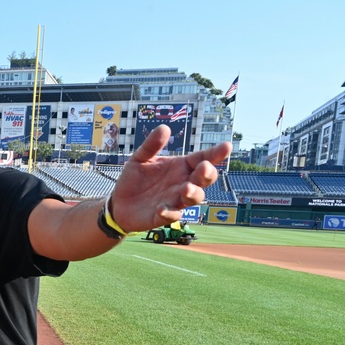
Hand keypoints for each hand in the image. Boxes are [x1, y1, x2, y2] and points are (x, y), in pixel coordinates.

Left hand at [110, 125, 230, 231]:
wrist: (118, 203)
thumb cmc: (134, 179)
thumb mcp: (140, 159)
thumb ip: (151, 145)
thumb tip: (164, 128)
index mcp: (180, 167)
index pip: (202, 158)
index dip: (215, 153)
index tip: (226, 146)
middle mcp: (182, 183)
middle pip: (203, 179)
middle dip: (207, 174)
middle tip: (204, 167)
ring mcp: (174, 200)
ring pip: (193, 199)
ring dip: (193, 194)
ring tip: (186, 188)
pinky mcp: (162, 216)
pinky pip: (172, 215)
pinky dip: (169, 212)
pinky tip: (161, 208)